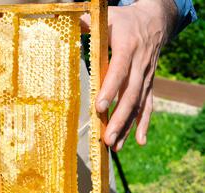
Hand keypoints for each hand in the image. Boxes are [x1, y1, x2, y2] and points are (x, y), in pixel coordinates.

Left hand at [83, 0, 176, 150]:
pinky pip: (148, 105)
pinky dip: (144, 124)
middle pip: (130, 96)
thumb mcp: (108, 17)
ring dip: (128, 127)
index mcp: (127, 48)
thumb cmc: (125, 20)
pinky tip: (139, 141)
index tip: (100, 107)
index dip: (110, 89)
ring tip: (116, 146)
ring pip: (138, 105)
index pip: (118, 72)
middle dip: (119, 119)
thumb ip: (87, 23)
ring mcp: (146, 77)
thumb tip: (66, 24)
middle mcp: (139, 65)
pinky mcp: (149, 84)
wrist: (156, 20)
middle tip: (107, 138)